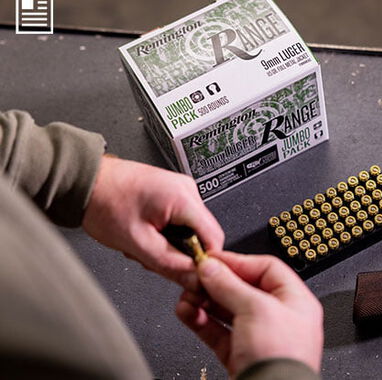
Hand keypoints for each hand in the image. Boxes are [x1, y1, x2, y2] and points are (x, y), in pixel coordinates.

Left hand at [82, 155, 223, 285]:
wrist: (86, 181)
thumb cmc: (104, 202)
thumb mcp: (138, 243)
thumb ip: (171, 264)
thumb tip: (194, 280)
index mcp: (184, 198)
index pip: (215, 239)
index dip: (204, 262)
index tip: (188, 274)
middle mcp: (187, 189)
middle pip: (203, 235)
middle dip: (181, 253)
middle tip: (153, 256)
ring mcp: (180, 189)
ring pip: (191, 230)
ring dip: (170, 244)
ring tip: (143, 242)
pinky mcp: (172, 192)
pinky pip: (181, 220)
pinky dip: (165, 233)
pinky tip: (145, 232)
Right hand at [176, 252, 323, 376]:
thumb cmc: (282, 360)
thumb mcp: (255, 309)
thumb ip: (230, 285)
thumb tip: (212, 268)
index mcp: (295, 300)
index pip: (265, 268)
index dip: (238, 261)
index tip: (213, 259)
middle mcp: (279, 318)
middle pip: (243, 288)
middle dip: (217, 282)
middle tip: (196, 276)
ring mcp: (259, 338)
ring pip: (227, 310)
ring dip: (205, 301)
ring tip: (187, 295)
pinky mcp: (241, 356)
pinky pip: (218, 332)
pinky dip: (201, 321)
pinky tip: (187, 312)